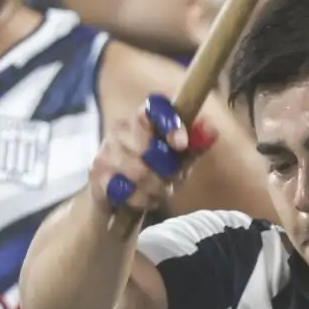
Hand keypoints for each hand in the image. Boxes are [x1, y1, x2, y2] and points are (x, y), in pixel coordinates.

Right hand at [89, 94, 217, 214]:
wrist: (118, 198)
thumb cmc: (154, 172)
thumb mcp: (180, 159)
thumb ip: (196, 144)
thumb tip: (211, 128)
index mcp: (143, 118)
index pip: (154, 108)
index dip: (169, 123)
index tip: (181, 144)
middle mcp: (121, 129)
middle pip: (149, 147)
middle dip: (166, 170)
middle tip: (171, 180)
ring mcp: (106, 151)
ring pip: (138, 172)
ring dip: (154, 188)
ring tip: (157, 191)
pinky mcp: (97, 174)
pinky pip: (124, 189)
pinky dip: (139, 199)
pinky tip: (141, 199)